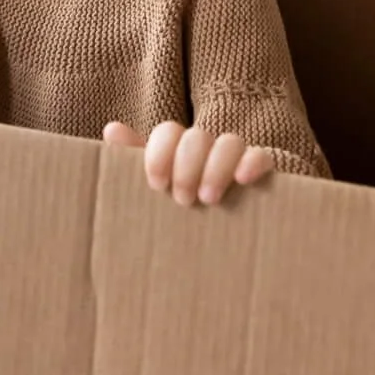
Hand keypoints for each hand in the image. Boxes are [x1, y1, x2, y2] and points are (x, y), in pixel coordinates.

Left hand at [103, 120, 273, 206]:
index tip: (156, 184)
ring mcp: (236, 158)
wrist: (221, 245)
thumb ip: (132, 162)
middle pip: (197, 137)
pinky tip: (244, 179)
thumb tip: (112, 129)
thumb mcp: (157, 189)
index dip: (160, 153)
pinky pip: (262, 155)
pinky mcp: (261, 171)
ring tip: (209, 200)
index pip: (169, 131)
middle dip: (187, 166)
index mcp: (178, 149)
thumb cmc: (181, 208)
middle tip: (182, 200)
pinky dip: (253, 162)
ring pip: (230, 142)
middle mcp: (208, 148)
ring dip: (216, 168)